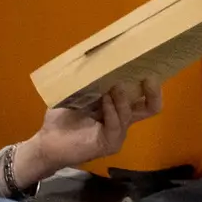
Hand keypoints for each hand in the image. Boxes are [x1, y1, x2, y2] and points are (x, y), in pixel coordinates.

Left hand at [14, 78, 158, 185]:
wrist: (48, 142)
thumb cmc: (61, 118)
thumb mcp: (77, 94)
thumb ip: (90, 82)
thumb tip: (99, 58)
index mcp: (117, 108)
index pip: (143, 97)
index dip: (150, 84)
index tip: (147, 65)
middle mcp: (122, 120)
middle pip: (151, 108)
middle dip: (153, 92)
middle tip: (149, 77)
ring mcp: (117, 133)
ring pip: (129, 113)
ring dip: (121, 98)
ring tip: (113, 86)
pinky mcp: (110, 143)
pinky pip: (116, 125)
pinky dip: (112, 111)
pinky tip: (105, 101)